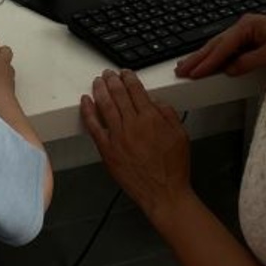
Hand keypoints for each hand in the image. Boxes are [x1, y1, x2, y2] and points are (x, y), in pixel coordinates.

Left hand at [81, 69, 191, 226]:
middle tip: (108, 73)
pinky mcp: (107, 150)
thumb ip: (168, 114)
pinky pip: (94, 126)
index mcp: (151, 118)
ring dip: (100, 90)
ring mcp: (117, 136)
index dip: (129, 78)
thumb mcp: (180, 135)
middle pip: (118, 94)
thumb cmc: (173, 168)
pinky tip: (85, 101)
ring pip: (105, 105)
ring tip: (97, 81)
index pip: (136, 90)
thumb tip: (155, 101)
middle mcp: (132, 124)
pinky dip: (88, 111)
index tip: (125, 73)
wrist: (164, 193)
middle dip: (112, 80)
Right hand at [175, 13, 265, 78]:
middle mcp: (245, 26)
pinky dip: (214, 56)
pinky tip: (205, 62)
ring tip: (185, 66)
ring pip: (219, 46)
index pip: (223, 47)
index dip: (208, 61)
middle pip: (215, 44)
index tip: (194, 73)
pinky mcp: (250, 39)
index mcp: (249, 25)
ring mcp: (247, 32)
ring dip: (202, 57)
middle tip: (180, 70)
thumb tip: (229, 69)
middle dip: (197, 58)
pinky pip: (227, 48)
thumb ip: (249, 61)